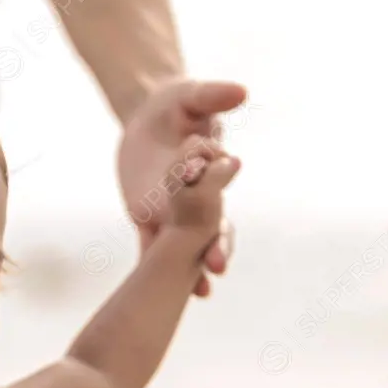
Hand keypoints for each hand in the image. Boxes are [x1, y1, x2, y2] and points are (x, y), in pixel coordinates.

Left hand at [117, 79, 246, 296]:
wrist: (150, 119)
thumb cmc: (176, 104)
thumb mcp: (191, 94)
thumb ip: (213, 95)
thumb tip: (240, 92)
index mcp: (211, 168)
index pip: (218, 180)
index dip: (218, 184)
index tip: (222, 184)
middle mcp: (197, 196)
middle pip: (214, 226)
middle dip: (218, 245)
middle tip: (219, 265)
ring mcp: (173, 211)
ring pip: (187, 245)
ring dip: (195, 268)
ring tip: (201, 291)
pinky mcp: (148, 218)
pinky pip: (152, 247)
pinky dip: (154, 267)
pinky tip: (154, 296)